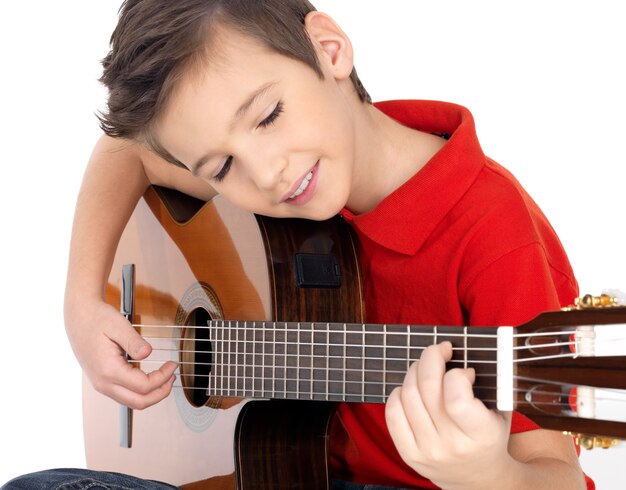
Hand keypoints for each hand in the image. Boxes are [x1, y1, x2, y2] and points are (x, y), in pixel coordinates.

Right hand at [65, 299, 176, 408]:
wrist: (79, 317)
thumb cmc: (97, 318)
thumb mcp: (118, 325)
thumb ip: (134, 341)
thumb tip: (148, 353)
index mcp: (108, 370)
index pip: (143, 386)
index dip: (163, 378)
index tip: (172, 365)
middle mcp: (103, 382)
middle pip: (138, 402)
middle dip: (160, 393)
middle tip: (172, 376)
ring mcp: (101, 384)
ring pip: (131, 402)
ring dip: (152, 394)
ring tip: (165, 378)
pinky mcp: (103, 382)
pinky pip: (125, 395)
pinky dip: (141, 392)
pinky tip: (150, 378)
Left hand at [385, 342, 513, 489]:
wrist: (479, 479)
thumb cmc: (489, 437)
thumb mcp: (499, 413)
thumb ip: (487, 384)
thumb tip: (457, 359)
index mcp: (481, 435)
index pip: (456, 398)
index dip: (456, 374)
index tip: (463, 370)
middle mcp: (451, 445)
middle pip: (427, 388)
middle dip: (431, 357)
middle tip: (439, 351)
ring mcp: (427, 451)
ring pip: (408, 395)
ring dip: (415, 371)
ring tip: (426, 368)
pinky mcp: (409, 454)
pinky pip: (393, 413)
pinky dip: (398, 392)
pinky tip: (410, 388)